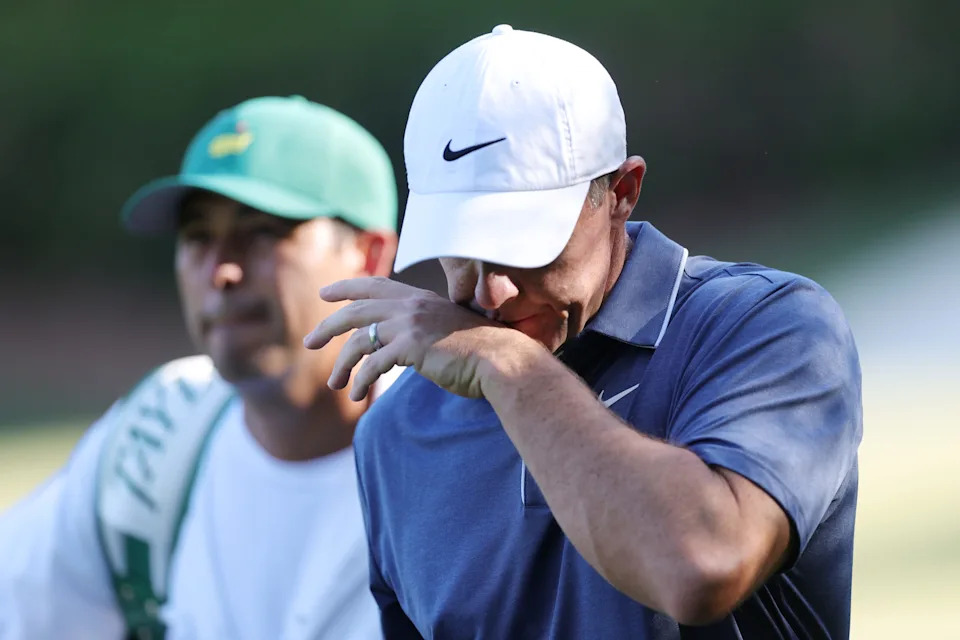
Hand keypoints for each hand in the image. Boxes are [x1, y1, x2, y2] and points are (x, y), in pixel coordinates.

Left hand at [303, 277, 534, 400]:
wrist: (500, 358)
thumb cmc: (479, 351)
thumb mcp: (445, 329)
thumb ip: (420, 329)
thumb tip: (399, 347)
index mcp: (419, 298)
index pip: (375, 286)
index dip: (347, 288)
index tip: (326, 294)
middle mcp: (411, 305)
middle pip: (356, 311)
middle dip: (328, 328)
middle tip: (309, 343)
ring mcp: (409, 324)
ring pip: (359, 341)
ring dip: (342, 364)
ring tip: (335, 385)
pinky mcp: (410, 347)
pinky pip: (372, 365)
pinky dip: (360, 380)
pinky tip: (356, 393)